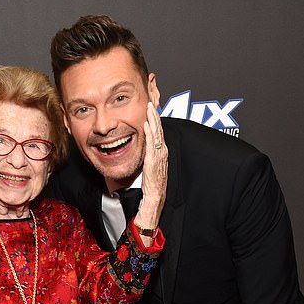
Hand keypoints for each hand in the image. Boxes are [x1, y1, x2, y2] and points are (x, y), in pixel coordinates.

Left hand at [135, 102, 166, 239]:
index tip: (150, 110)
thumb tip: (141, 154)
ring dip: (153, 120)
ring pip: (157, 135)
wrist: (154, 201)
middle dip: (155, 116)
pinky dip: (150, 134)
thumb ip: (146, 160)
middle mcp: (162, 154)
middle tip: (150, 102)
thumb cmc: (149, 189)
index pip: (158, 135)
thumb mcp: (148, 170)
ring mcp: (159, 158)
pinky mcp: (154, 162)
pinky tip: (146, 124)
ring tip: (148, 108)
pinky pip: (152, 145)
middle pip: (159, 131)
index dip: (155, 122)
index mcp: (160, 155)